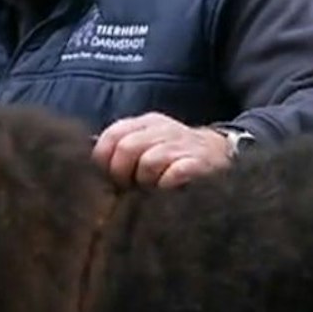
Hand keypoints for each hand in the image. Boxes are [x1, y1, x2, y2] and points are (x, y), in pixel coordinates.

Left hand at [91, 113, 234, 188]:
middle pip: (127, 148)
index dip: (104, 160)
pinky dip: (166, 186)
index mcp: (146, 123)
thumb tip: (90, 168)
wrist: (221, 156)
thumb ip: (121, 151)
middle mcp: (163, 129)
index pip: (111, 135)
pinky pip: (172, 175)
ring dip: (147, 182)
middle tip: (132, 186)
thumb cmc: (174, 157)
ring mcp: (182, 144)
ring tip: (155, 186)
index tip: (111, 176)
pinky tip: (170, 188)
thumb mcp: (148, 145)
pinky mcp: (199, 162)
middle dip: (123, 174)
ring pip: (148, 163)